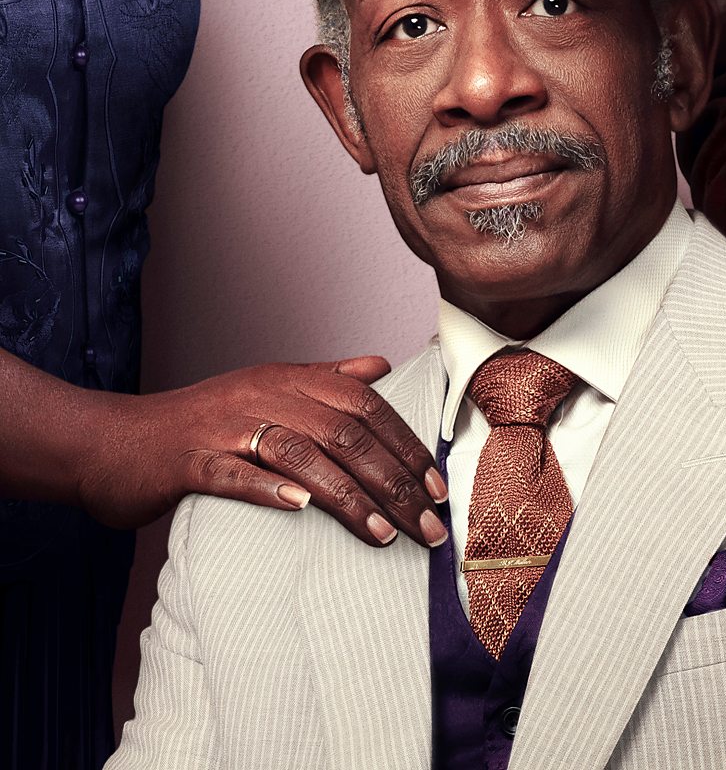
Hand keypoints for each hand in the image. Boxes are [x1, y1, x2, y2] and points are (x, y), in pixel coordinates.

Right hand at [77, 357, 448, 547]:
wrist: (111, 442)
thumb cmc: (199, 423)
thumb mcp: (266, 389)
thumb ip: (325, 378)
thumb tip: (379, 366)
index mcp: (288, 380)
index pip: (366, 408)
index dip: (407, 446)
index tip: (439, 487)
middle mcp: (263, 397)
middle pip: (345, 435)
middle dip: (395, 482)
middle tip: (428, 525)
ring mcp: (224, 428)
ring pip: (301, 455)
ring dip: (349, 496)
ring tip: (385, 534)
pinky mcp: (188, 462)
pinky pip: (233, 473)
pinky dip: (267, 488)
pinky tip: (299, 507)